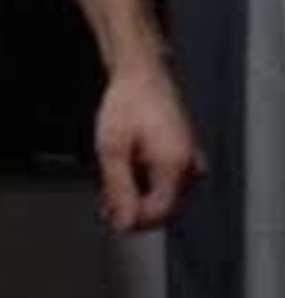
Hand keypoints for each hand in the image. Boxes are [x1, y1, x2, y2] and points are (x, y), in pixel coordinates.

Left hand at [94, 58, 206, 232]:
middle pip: (165, 209)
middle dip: (135, 210)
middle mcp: (189, 165)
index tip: (112, 220)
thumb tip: (124, 223)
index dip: (134, 221)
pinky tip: (127, 177)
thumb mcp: (112, 148)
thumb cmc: (128, 102)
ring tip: (111, 190)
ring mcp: (190, 161)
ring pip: (165, 198)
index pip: (160, 212)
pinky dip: (147, 185)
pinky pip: (169, 183)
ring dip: (139, 199)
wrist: (140, 74)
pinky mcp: (184, 156)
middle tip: (107, 206)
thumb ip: (118, 189)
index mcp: (175, 164)